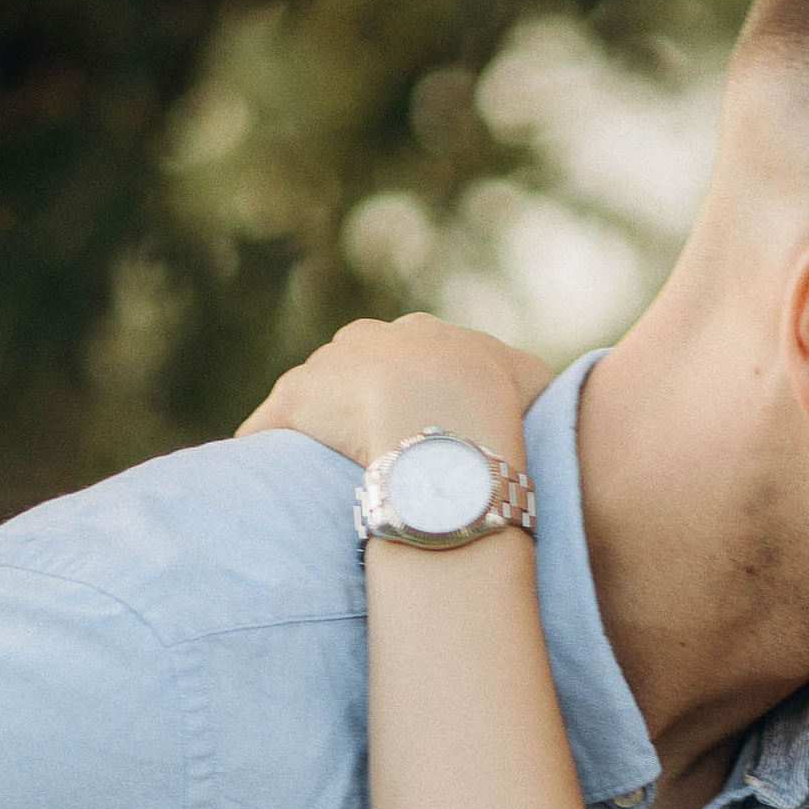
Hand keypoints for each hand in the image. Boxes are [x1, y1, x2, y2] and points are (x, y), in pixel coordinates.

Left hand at [237, 315, 553, 467]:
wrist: (446, 410)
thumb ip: (532, 385)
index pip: (410, 356)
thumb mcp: (536, 385)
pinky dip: (266, 445)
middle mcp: (371, 338)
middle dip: (360, 402)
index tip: (418, 428)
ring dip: (314, 426)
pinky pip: (271, 424)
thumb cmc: (500, 403)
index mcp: (425, 334)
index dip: (415, 393)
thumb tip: (543, 399)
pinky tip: (265, 474)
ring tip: (316, 471)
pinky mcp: (295, 399)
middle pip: (354, 367)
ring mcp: (330, 366)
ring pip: (313, 395)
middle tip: (372, 450)